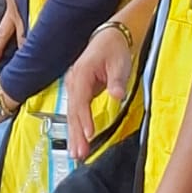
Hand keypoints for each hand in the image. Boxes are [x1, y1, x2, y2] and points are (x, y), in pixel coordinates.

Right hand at [66, 24, 133, 159]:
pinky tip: (77, 142)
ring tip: (76, 154)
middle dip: (75, 134)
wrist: (109, 37)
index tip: (89, 134)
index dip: (84, 118)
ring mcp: (73, 86)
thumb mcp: (119, 63)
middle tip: (79, 154)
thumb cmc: (114, 49)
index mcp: (82, 73)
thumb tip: (116, 95)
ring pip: (72, 114)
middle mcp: (73, 81)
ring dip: (74, 135)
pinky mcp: (78, 92)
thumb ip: (116, 81)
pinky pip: (75, 113)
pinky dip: (76, 128)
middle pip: (73, 112)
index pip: (81, 100)